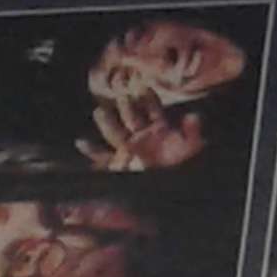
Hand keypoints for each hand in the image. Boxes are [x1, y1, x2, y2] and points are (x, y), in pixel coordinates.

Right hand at [77, 94, 206, 170]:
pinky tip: (81, 143)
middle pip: (131, 117)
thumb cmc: (181, 166)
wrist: (170, 189)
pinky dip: (92, 151)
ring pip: (115, 131)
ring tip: (99, 112)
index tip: (143, 87)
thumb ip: (192, 131)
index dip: (149, 99)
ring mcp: (129, 148)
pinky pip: (103, 156)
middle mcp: (142, 135)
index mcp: (159, 129)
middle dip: (126, 107)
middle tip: (122, 96)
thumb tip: (194, 116)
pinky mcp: (119, 163)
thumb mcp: (190, 147)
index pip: (153, 109)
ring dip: (107, 122)